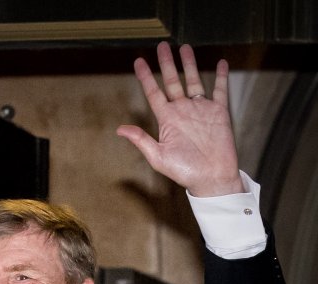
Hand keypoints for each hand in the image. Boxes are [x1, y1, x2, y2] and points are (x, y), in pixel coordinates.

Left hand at [118, 43, 242, 197]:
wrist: (211, 178)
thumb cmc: (185, 172)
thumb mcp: (158, 157)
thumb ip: (141, 140)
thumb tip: (120, 130)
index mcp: (167, 121)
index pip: (154, 93)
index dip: (145, 77)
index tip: (138, 62)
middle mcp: (182, 112)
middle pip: (172, 82)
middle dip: (167, 64)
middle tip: (162, 46)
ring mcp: (200, 110)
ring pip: (193, 80)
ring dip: (189, 64)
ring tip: (184, 47)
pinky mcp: (219, 112)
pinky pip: (220, 89)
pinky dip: (221, 76)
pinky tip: (221, 62)